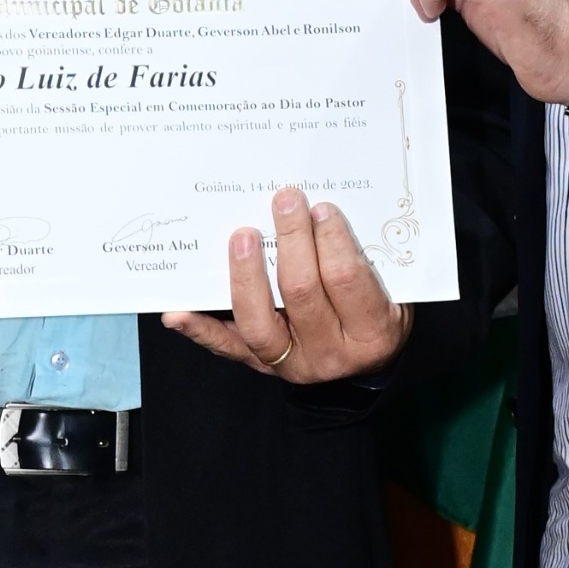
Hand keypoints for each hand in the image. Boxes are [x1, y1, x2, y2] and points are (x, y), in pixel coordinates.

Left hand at [161, 187, 407, 381]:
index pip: (346, 280)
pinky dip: (199, 328)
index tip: (321, 208)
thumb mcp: (392, 291)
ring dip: (246, 274)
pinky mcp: (260, 364)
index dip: (331, 240)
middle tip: (284, 201)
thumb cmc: (377, 316)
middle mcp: (330, 353)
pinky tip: (176, 312)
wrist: (365, 366)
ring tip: (242, 236)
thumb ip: (367, 258)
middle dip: (291, 240)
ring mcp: (291, 362)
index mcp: (371, 333)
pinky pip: (226, 347)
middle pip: (301, 292)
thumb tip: (326, 209)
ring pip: (258, 320)